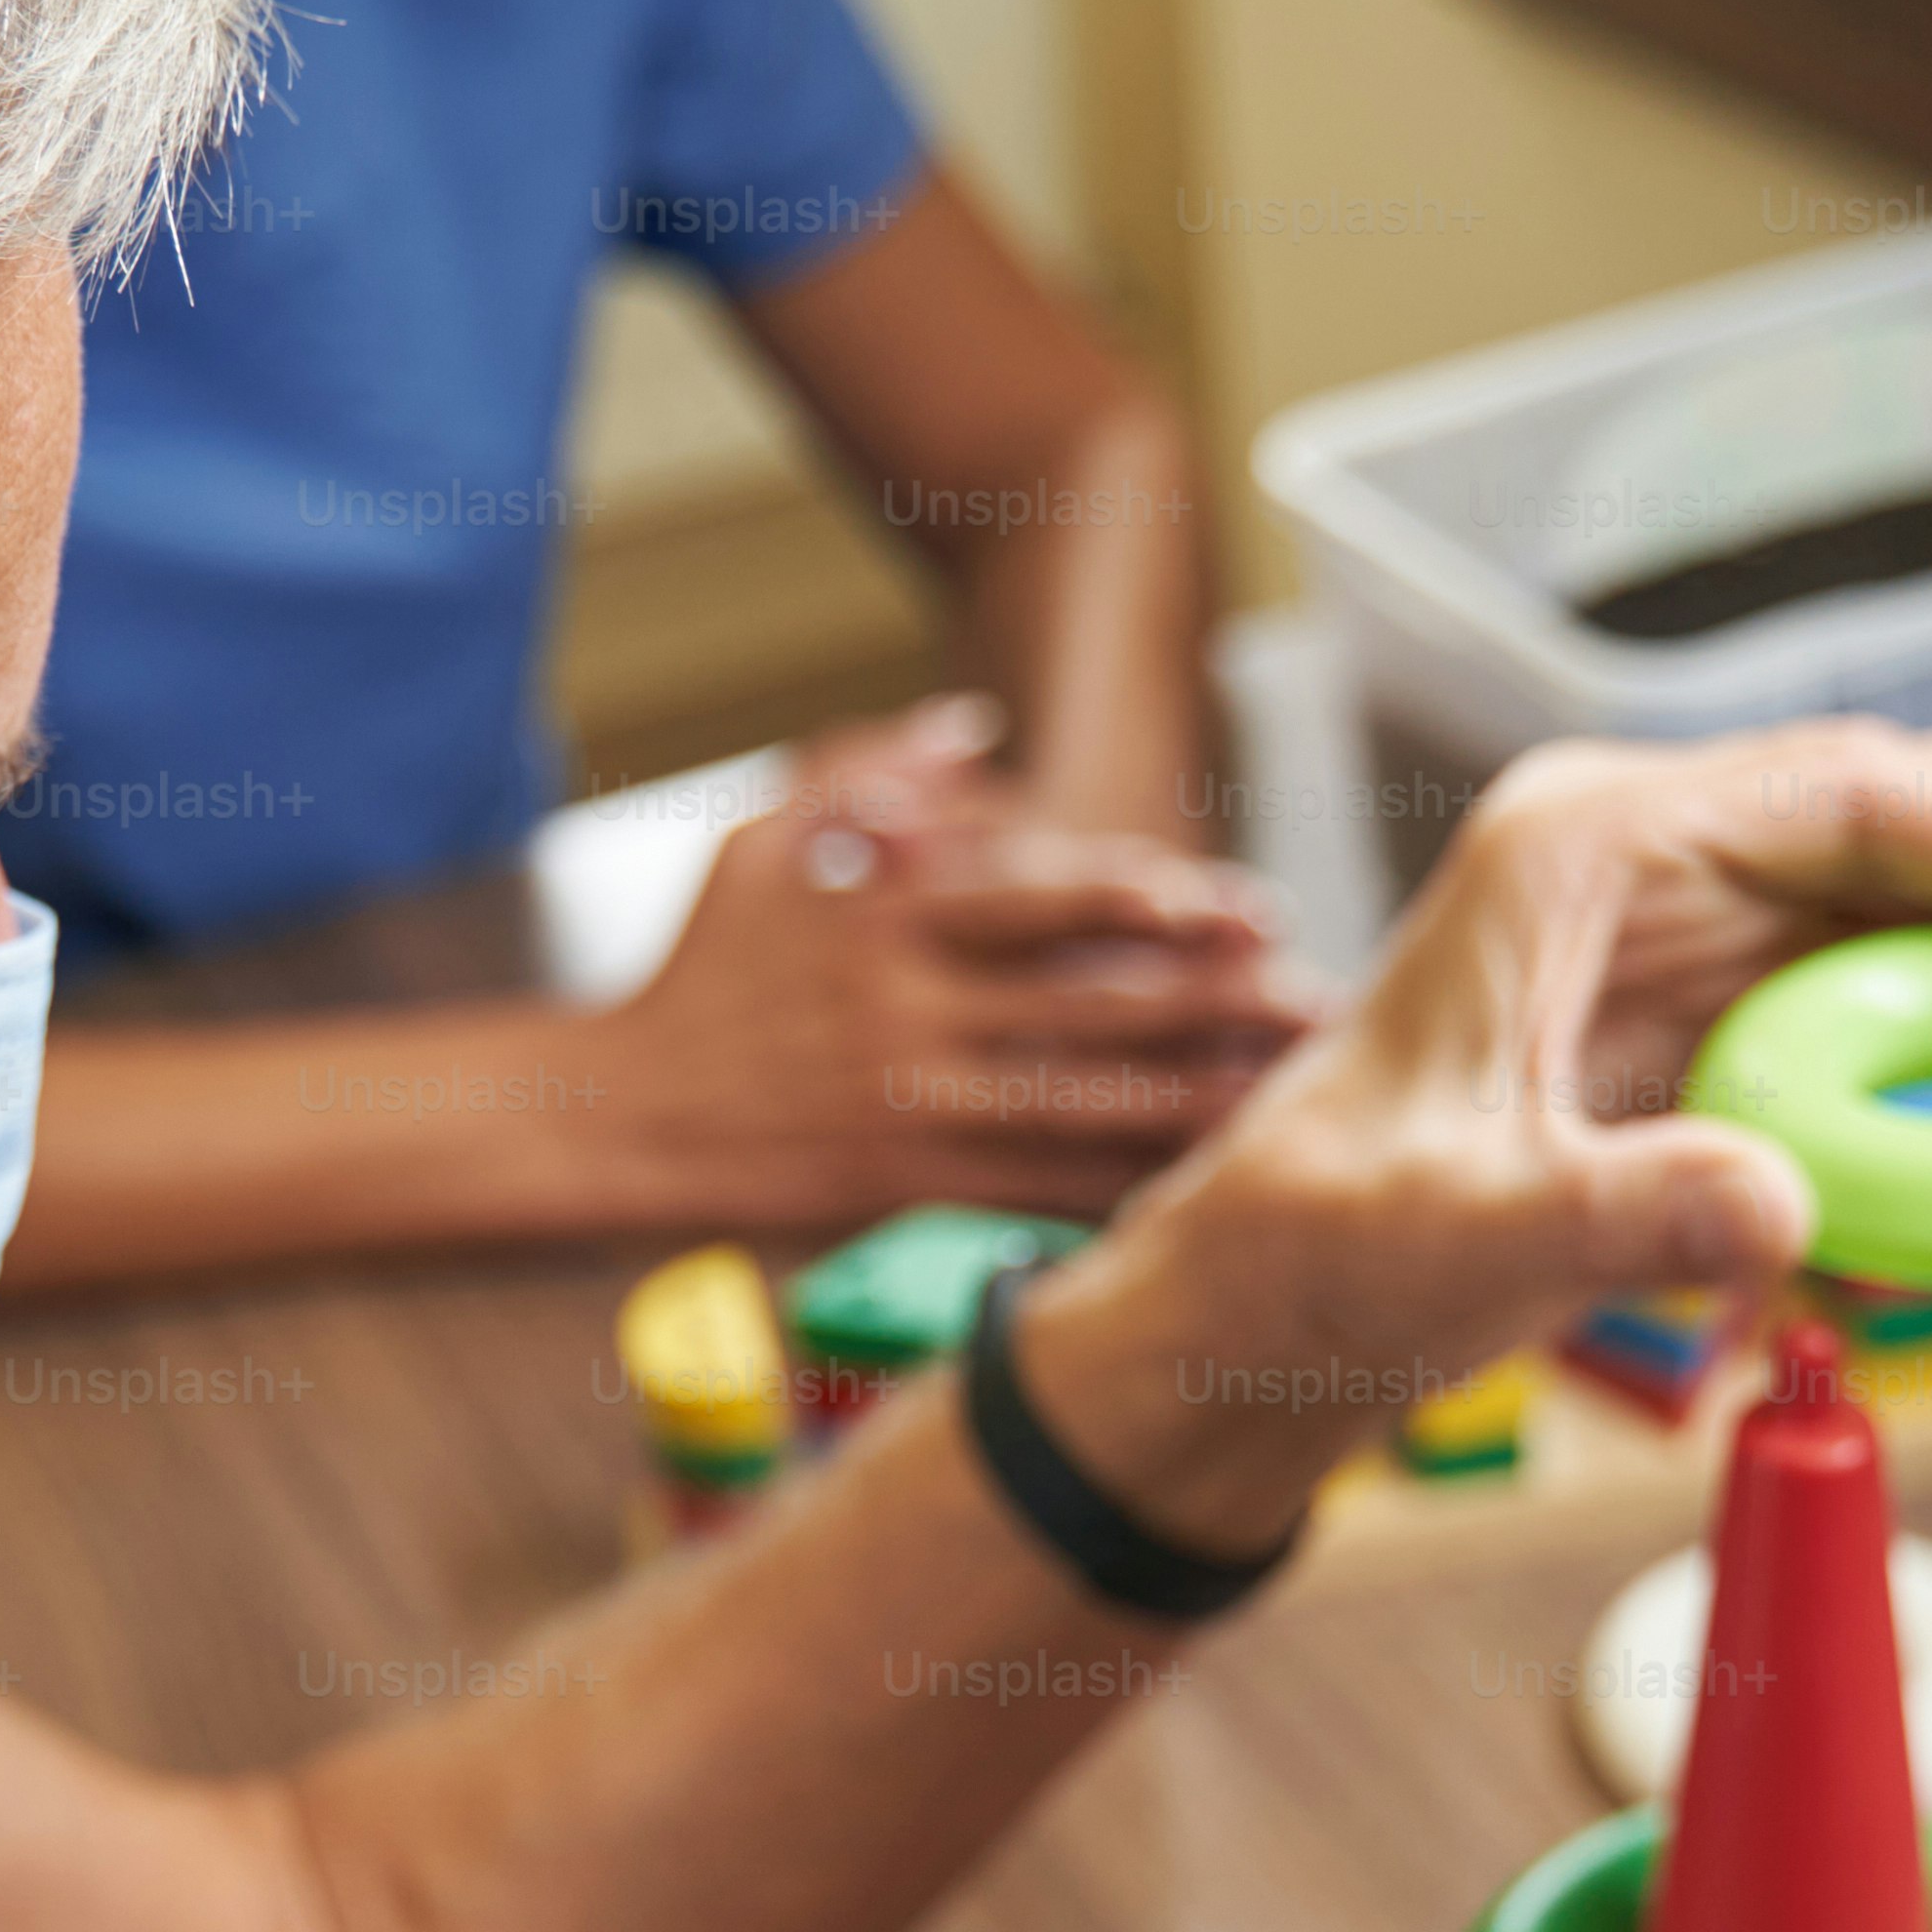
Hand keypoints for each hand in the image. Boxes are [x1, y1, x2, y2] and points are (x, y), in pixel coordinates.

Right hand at [589, 694, 1312, 1223]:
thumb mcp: (759, 847)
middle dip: (1219, 1009)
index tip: (1245, 909)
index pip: (1047, 900)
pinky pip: (1035, 1193)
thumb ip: (869, 777)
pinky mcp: (905, 1191)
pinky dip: (1119, 1194)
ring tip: (1293, 1102)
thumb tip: (976, 733)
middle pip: (1096, 1007)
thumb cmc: (695, 978)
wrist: (613, 1118)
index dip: (1156, 903)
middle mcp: (911, 1013)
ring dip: (1200, 1106)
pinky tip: (1197, 1198)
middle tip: (1318, 1006)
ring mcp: (912, 1108)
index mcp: (889, 918)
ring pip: (1087, 1108)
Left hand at [1011, 717, 1931, 1550]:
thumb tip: (1782, 1211)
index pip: (1849, 788)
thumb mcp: (1464, 1233)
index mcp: (1584, 844)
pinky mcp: (1710, 1025)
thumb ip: (1621, 1215)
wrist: (1262, 1301)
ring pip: (1914, 913)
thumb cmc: (1328, 1241)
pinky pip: (1878, 1012)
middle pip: (1913, 829)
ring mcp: (1688, 939)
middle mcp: (1652, 861)